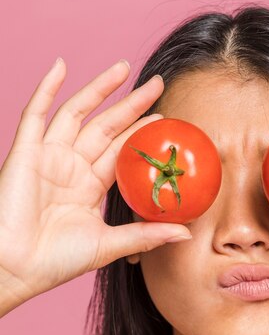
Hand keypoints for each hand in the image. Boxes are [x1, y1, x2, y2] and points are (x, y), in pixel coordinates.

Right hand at [0, 59, 190, 303]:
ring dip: (99, 89)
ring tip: (123, 68)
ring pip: (77, 113)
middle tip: (157, 83)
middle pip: (106, 126)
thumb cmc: (57, 261)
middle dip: (131, 104)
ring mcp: (49, 156)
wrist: (16, 268)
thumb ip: (145, 235)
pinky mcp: (26, 152)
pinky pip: (36, 113)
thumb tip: (185, 233)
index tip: (165, 120)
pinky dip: (46, 88)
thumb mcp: (109, 245)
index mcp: (90, 186)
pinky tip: (61, 66)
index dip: (141, 133)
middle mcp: (72, 167)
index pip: (121, 151)